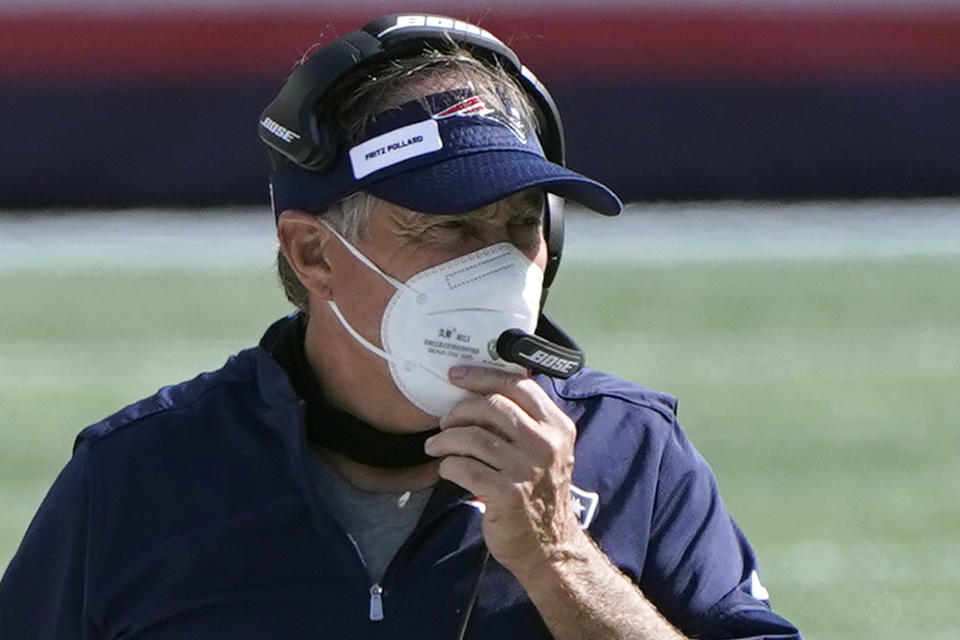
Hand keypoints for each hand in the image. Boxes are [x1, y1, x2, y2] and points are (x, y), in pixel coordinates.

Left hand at [424, 365, 584, 578]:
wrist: (548, 545)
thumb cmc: (538, 492)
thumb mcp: (545, 450)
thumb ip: (524, 421)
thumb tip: (478, 391)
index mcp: (558, 426)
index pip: (519, 386)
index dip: (483, 376)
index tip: (456, 375)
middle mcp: (547, 444)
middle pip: (492, 407)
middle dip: (459, 410)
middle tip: (444, 421)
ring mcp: (527, 470)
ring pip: (472, 437)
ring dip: (446, 439)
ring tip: (436, 446)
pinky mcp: (507, 494)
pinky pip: (463, 467)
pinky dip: (448, 465)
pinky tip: (447, 468)